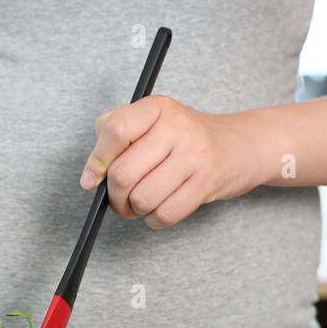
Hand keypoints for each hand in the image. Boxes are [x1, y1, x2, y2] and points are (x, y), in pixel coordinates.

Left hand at [81, 95, 268, 228]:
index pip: (116, 131)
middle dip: (114, 195)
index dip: (97, 160)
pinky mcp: (206, 184)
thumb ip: (113, 137)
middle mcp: (177, 127)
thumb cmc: (182, 138)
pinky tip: (158, 209)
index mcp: (157, 107)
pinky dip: (153, 220)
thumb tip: (90, 176)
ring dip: (134, 210)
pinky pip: (164, 214)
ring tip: (142, 202)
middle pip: (123, 173)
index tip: (93, 177)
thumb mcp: (150, 122)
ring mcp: (195, 156)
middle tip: (120, 197)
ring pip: (142, 198)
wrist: (236, 146)